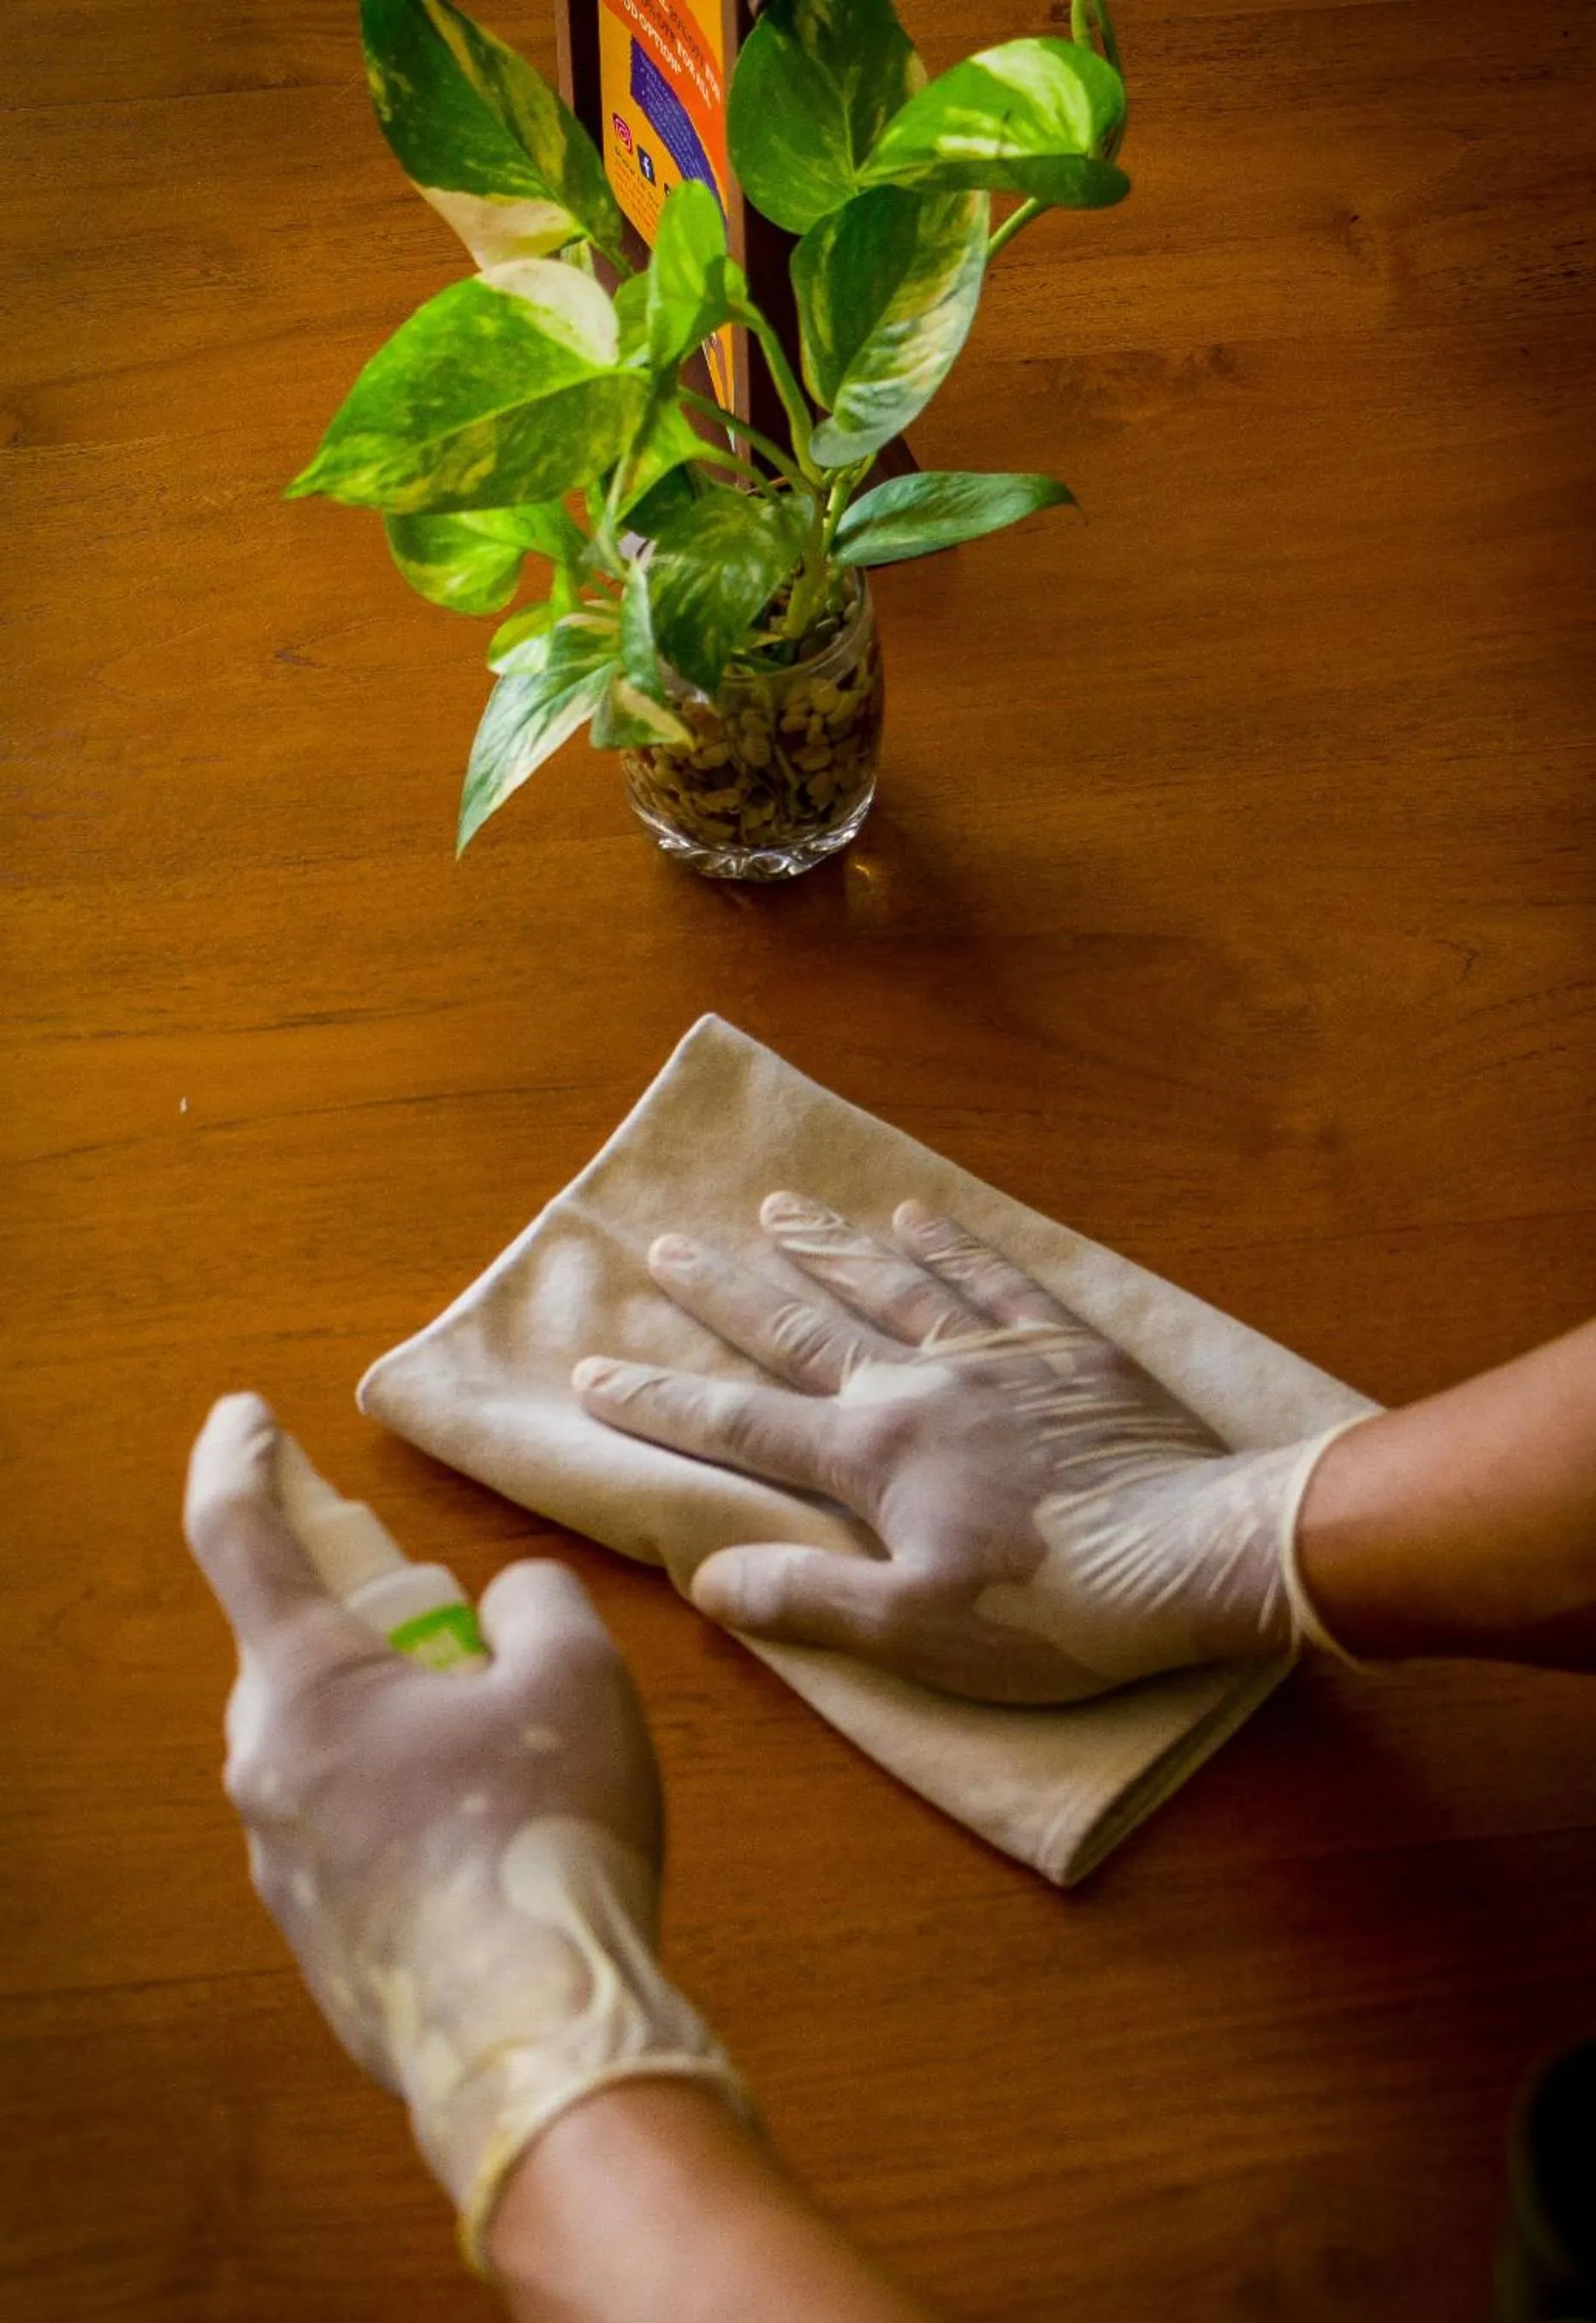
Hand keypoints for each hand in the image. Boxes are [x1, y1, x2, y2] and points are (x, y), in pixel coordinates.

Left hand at [183, 1393, 742, 2269]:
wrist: (535, 2037)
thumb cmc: (545, 1838)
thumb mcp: (575, 1676)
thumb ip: (537, 1604)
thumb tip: (505, 1609)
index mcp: (310, 1687)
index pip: (242, 1539)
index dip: (241, 1461)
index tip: (245, 1414)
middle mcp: (269, 1771)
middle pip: (296, 1657)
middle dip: (365, 1624)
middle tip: (456, 1632)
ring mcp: (283, 1867)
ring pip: (327, 1752)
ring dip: (395, 1726)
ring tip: (505, 1759)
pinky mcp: (318, 1942)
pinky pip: (350, 1836)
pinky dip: (405, 1810)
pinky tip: (493, 1846)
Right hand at [574, 1198, 1354, 1702]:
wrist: (1200, 1552)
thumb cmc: (1057, 1612)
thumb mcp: (918, 1634)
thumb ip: (808, 1600)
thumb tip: (705, 1574)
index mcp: (872, 1456)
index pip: (740, 1424)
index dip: (659, 1398)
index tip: (592, 1369)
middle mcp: (916, 1385)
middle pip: (800, 1329)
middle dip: (724, 1293)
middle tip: (663, 1246)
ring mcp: (992, 1354)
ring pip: (887, 1285)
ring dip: (823, 1246)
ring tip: (769, 1207)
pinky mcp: (1063, 1345)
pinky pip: (990, 1277)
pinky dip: (947, 1243)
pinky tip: (914, 1213)